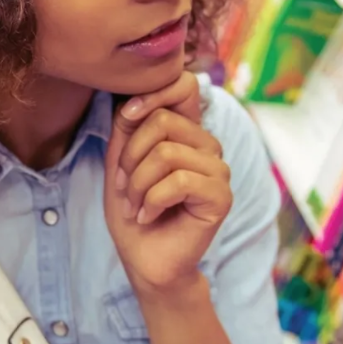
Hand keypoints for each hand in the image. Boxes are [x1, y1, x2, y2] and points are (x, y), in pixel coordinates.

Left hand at [103, 72, 231, 295]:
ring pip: (166, 152)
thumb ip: (127, 126)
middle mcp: (206, 145)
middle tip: (124, 187)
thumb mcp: (120, 161)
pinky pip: (179, 181)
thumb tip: (132, 98)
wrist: (143, 258)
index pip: (183, 85)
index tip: (125, 118)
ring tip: (135, 205)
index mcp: (185, 131)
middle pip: (162, 121)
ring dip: (138, 184)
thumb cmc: (132, 209)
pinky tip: (149, 216)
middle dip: (130, 157)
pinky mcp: (222, 196)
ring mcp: (218, 170)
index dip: (151, 94)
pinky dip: (152, 201)